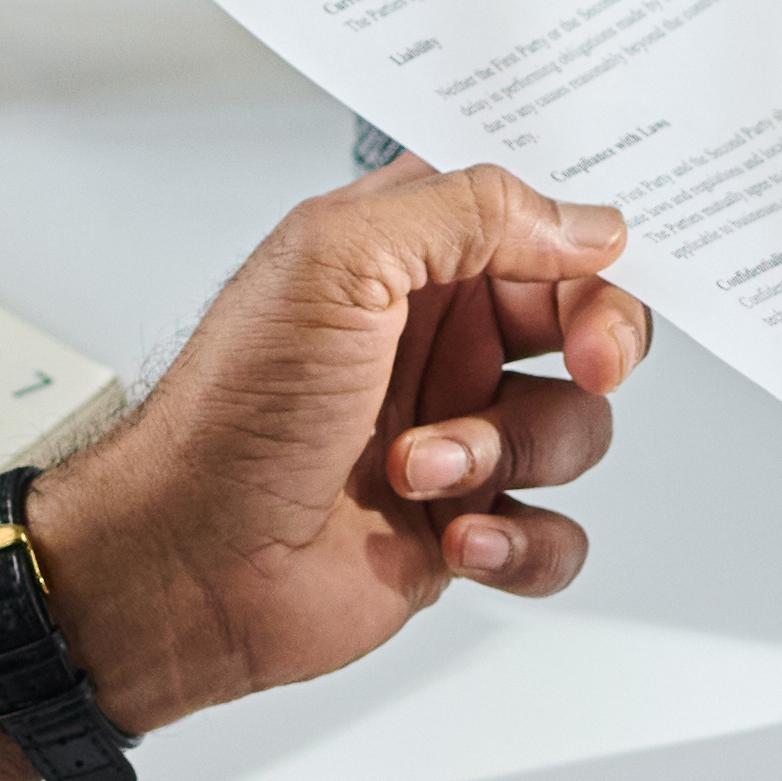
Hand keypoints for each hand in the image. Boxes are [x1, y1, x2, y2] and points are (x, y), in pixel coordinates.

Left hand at [0, 159, 640, 780]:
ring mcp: (455, 436)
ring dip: (508, 452)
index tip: (598, 276)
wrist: (183, 565)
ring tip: (419, 468)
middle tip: (582, 367)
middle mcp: (437, 343)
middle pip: (584, 327)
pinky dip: (522, 543)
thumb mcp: (337, 262)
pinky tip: (456, 539)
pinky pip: (555, 536)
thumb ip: (469, 214)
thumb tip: (584, 221)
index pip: (542, 230)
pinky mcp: (459, 527)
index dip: (589, 251)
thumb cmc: (229, 415)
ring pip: (575, 433)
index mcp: (409, 260)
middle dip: (597, 348)